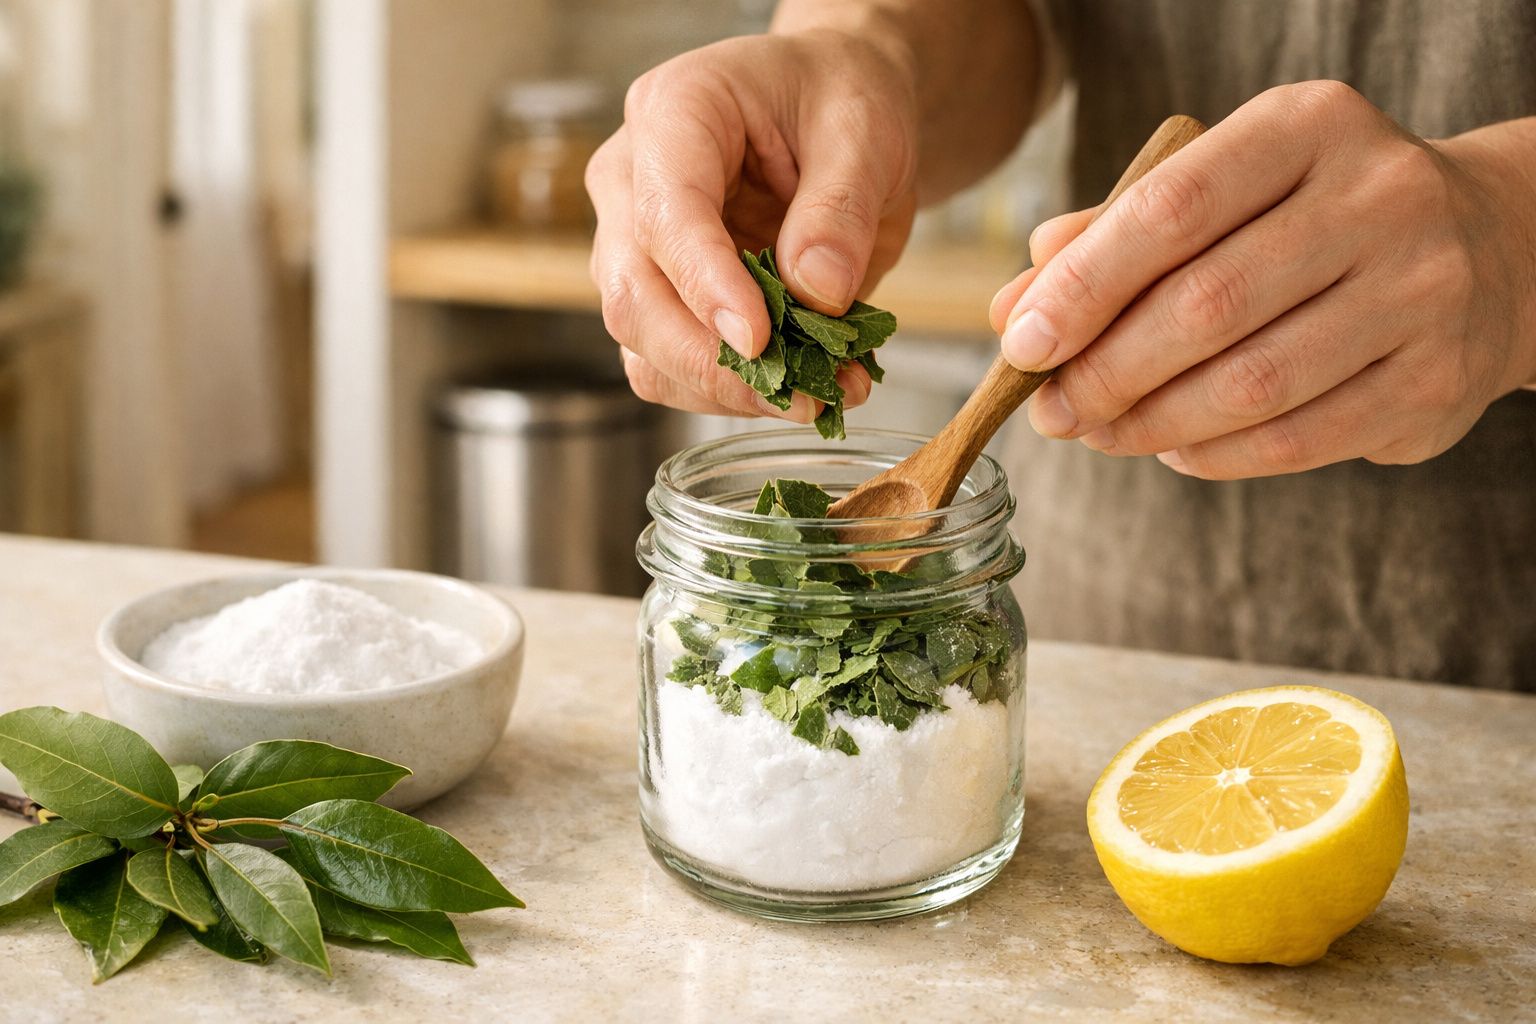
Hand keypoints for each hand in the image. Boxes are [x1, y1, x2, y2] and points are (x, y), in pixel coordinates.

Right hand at [586, 32, 918, 419]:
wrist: (834, 113)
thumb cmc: (839, 98)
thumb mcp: (865, 129)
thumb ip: (840, 207)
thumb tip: (817, 291)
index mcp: (672, 112)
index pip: (665, 213)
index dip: (706, 285)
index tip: (759, 340)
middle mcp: (631, 182)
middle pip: (633, 296)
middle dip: (712, 361)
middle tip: (803, 393)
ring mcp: (637, 247)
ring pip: (644, 348)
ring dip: (728, 392)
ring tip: (822, 395)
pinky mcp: (662, 300)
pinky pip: (673, 370)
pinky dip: (735, 395)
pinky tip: (805, 391)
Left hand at [990, 82, 1535, 478]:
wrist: (1489, 249)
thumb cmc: (1311, 220)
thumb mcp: (1223, 191)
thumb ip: (1115, 234)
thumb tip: (1016, 304)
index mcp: (1307, 128)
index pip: (1172, 207)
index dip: (1085, 285)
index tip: (1022, 341)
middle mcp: (1379, 198)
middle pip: (1207, 305)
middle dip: (1106, 370)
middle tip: (1051, 410)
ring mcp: (1421, 291)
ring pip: (1251, 384)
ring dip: (1151, 424)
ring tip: (1099, 433)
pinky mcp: (1435, 381)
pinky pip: (1295, 441)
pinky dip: (1213, 456)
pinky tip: (1172, 449)